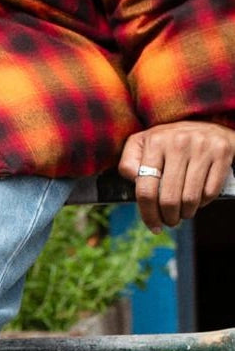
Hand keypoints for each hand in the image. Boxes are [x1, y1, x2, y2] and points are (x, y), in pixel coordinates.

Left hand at [119, 121, 234, 232]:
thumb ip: (129, 162)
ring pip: (190, 199)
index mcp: (155, 141)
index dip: (148, 215)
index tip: (153, 226)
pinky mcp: (222, 152)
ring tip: (183, 213)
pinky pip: (210, 192)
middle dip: (169, 218)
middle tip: (170, 221)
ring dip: (186, 214)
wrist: (207, 123)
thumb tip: (133, 181)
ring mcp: (202, 146)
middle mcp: (178, 142)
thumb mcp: (143, 144)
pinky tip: (199, 199)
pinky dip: (204, 202)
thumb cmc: (169, 142)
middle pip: (169, 199)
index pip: (146, 190)